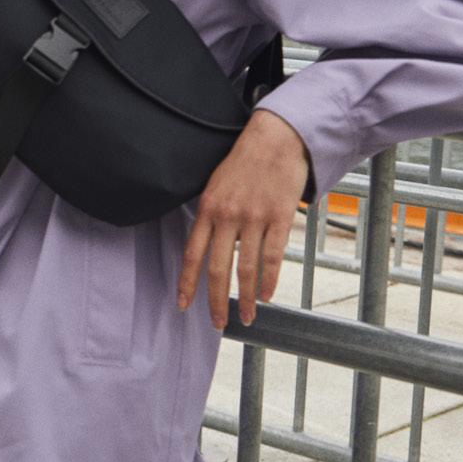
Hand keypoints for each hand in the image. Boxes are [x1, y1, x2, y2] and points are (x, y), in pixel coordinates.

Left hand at [177, 109, 309, 329]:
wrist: (275, 138)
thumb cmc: (245, 160)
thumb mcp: (216, 183)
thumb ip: (211, 213)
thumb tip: (207, 243)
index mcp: (209, 209)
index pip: (192, 254)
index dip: (187, 282)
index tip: (183, 305)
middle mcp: (228, 216)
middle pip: (218, 269)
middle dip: (217, 301)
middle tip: (218, 323)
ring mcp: (255, 218)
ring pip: (247, 269)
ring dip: (247, 298)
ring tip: (249, 317)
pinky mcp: (279, 218)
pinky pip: (273, 257)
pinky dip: (270, 280)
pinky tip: (269, 295)